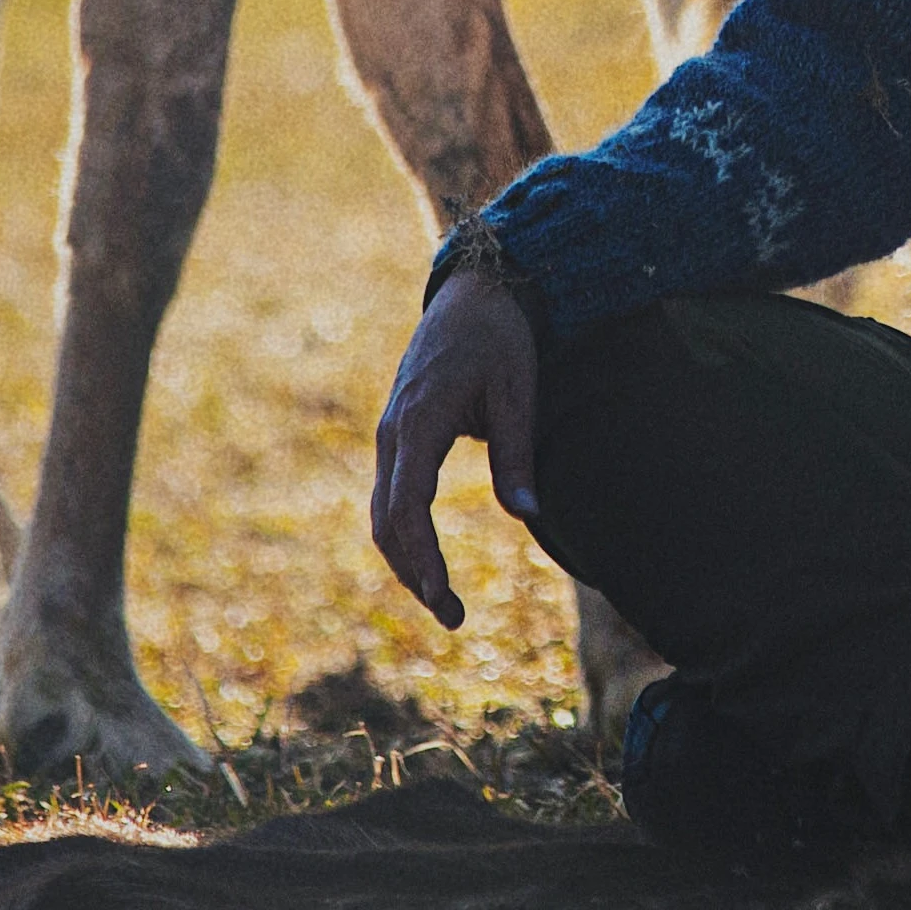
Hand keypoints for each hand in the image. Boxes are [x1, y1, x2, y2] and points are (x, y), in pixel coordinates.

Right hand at [366, 269, 542, 626]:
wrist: (473, 292)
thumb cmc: (500, 338)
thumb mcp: (518, 393)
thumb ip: (517, 455)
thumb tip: (527, 517)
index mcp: (420, 420)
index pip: (410, 508)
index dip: (424, 560)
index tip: (445, 599)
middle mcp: (394, 432)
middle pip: (389, 522)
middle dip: (416, 575)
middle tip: (455, 617)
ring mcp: (390, 434)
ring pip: (383, 514)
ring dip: (407, 562)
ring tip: (445, 602)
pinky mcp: (397, 435)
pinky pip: (390, 496)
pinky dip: (403, 536)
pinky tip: (428, 563)